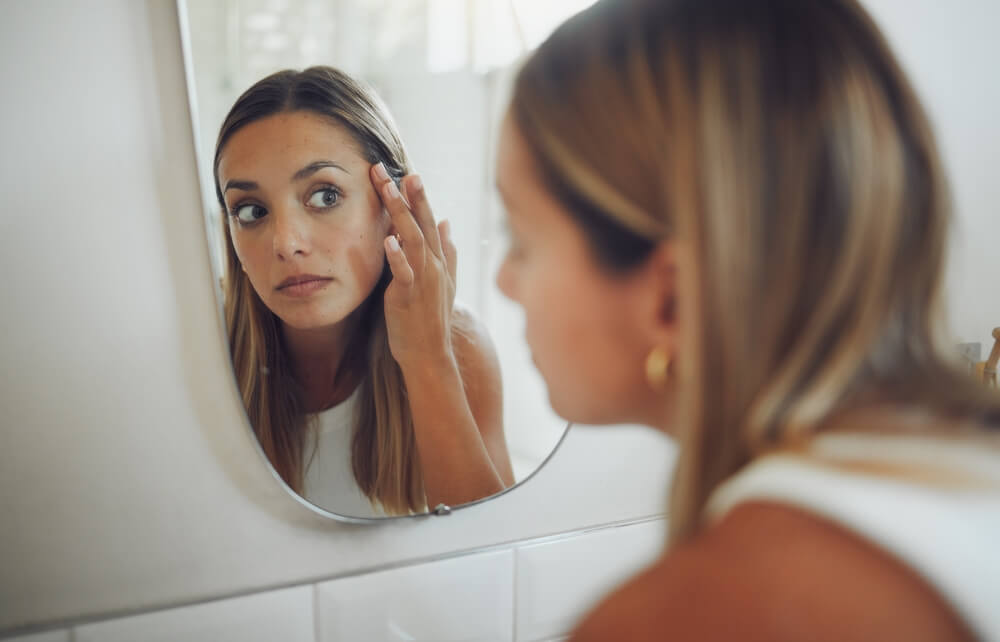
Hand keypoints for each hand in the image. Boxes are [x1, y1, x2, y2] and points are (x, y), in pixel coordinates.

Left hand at [371, 163, 457, 368]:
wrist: (430, 354)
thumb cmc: (431, 320)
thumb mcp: (445, 282)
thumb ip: (447, 252)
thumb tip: (447, 222)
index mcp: (440, 261)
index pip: (430, 222)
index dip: (421, 198)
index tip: (410, 173)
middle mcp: (435, 266)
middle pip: (423, 224)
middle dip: (410, 195)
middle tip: (397, 169)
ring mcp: (424, 280)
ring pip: (413, 240)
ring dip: (401, 213)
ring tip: (388, 189)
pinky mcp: (410, 296)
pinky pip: (404, 272)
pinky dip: (398, 255)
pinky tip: (388, 238)